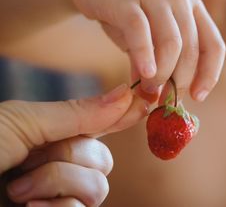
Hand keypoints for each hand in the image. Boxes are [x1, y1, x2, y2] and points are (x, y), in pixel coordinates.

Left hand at [0, 84, 147, 205]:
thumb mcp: (24, 122)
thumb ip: (77, 113)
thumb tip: (126, 94)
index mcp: (51, 137)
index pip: (98, 125)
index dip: (121, 116)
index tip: (144, 103)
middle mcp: (59, 167)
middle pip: (102, 159)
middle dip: (70, 154)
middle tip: (30, 158)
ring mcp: (59, 195)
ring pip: (97, 186)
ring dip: (56, 182)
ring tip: (18, 189)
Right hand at [69, 0, 225, 101]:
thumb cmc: (127, 15)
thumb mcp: (149, 41)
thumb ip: (157, 65)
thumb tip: (158, 99)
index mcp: (193, 8)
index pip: (214, 46)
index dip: (210, 75)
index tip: (198, 98)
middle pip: (192, 51)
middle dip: (181, 82)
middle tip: (165, 102)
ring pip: (172, 44)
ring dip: (163, 75)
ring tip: (150, 90)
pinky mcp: (127, 0)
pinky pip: (141, 31)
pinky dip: (144, 56)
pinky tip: (144, 74)